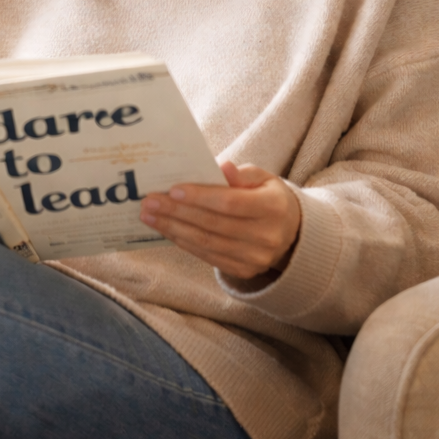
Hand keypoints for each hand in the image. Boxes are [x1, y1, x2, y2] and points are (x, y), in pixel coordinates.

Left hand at [140, 161, 300, 283]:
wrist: (290, 233)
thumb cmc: (268, 197)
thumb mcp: (263, 178)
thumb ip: (242, 173)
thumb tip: (222, 167)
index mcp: (273, 208)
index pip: (230, 203)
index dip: (200, 197)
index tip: (173, 190)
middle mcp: (266, 237)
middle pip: (213, 225)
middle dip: (177, 213)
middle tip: (149, 202)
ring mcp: (254, 258)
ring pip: (206, 243)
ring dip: (173, 229)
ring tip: (149, 216)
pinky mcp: (243, 270)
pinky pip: (207, 256)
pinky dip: (183, 242)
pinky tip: (166, 230)